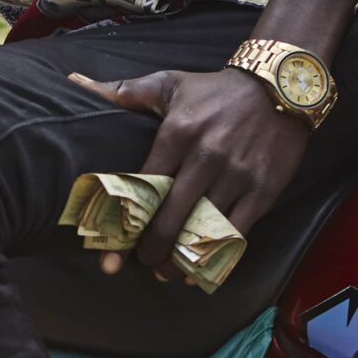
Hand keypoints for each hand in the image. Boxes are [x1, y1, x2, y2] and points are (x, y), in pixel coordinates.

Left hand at [68, 66, 311, 275]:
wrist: (280, 86)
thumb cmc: (216, 90)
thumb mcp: (171, 84)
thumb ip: (126, 91)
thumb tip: (77, 84)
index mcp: (177, 132)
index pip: (144, 186)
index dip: (126, 222)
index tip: (113, 247)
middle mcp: (206, 156)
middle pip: (170, 217)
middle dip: (151, 249)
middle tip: (143, 261)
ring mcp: (236, 176)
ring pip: (202, 232)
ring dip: (179, 260)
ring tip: (164, 272)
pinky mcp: (263, 190)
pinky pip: (235, 234)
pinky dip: (215, 260)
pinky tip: (197, 274)